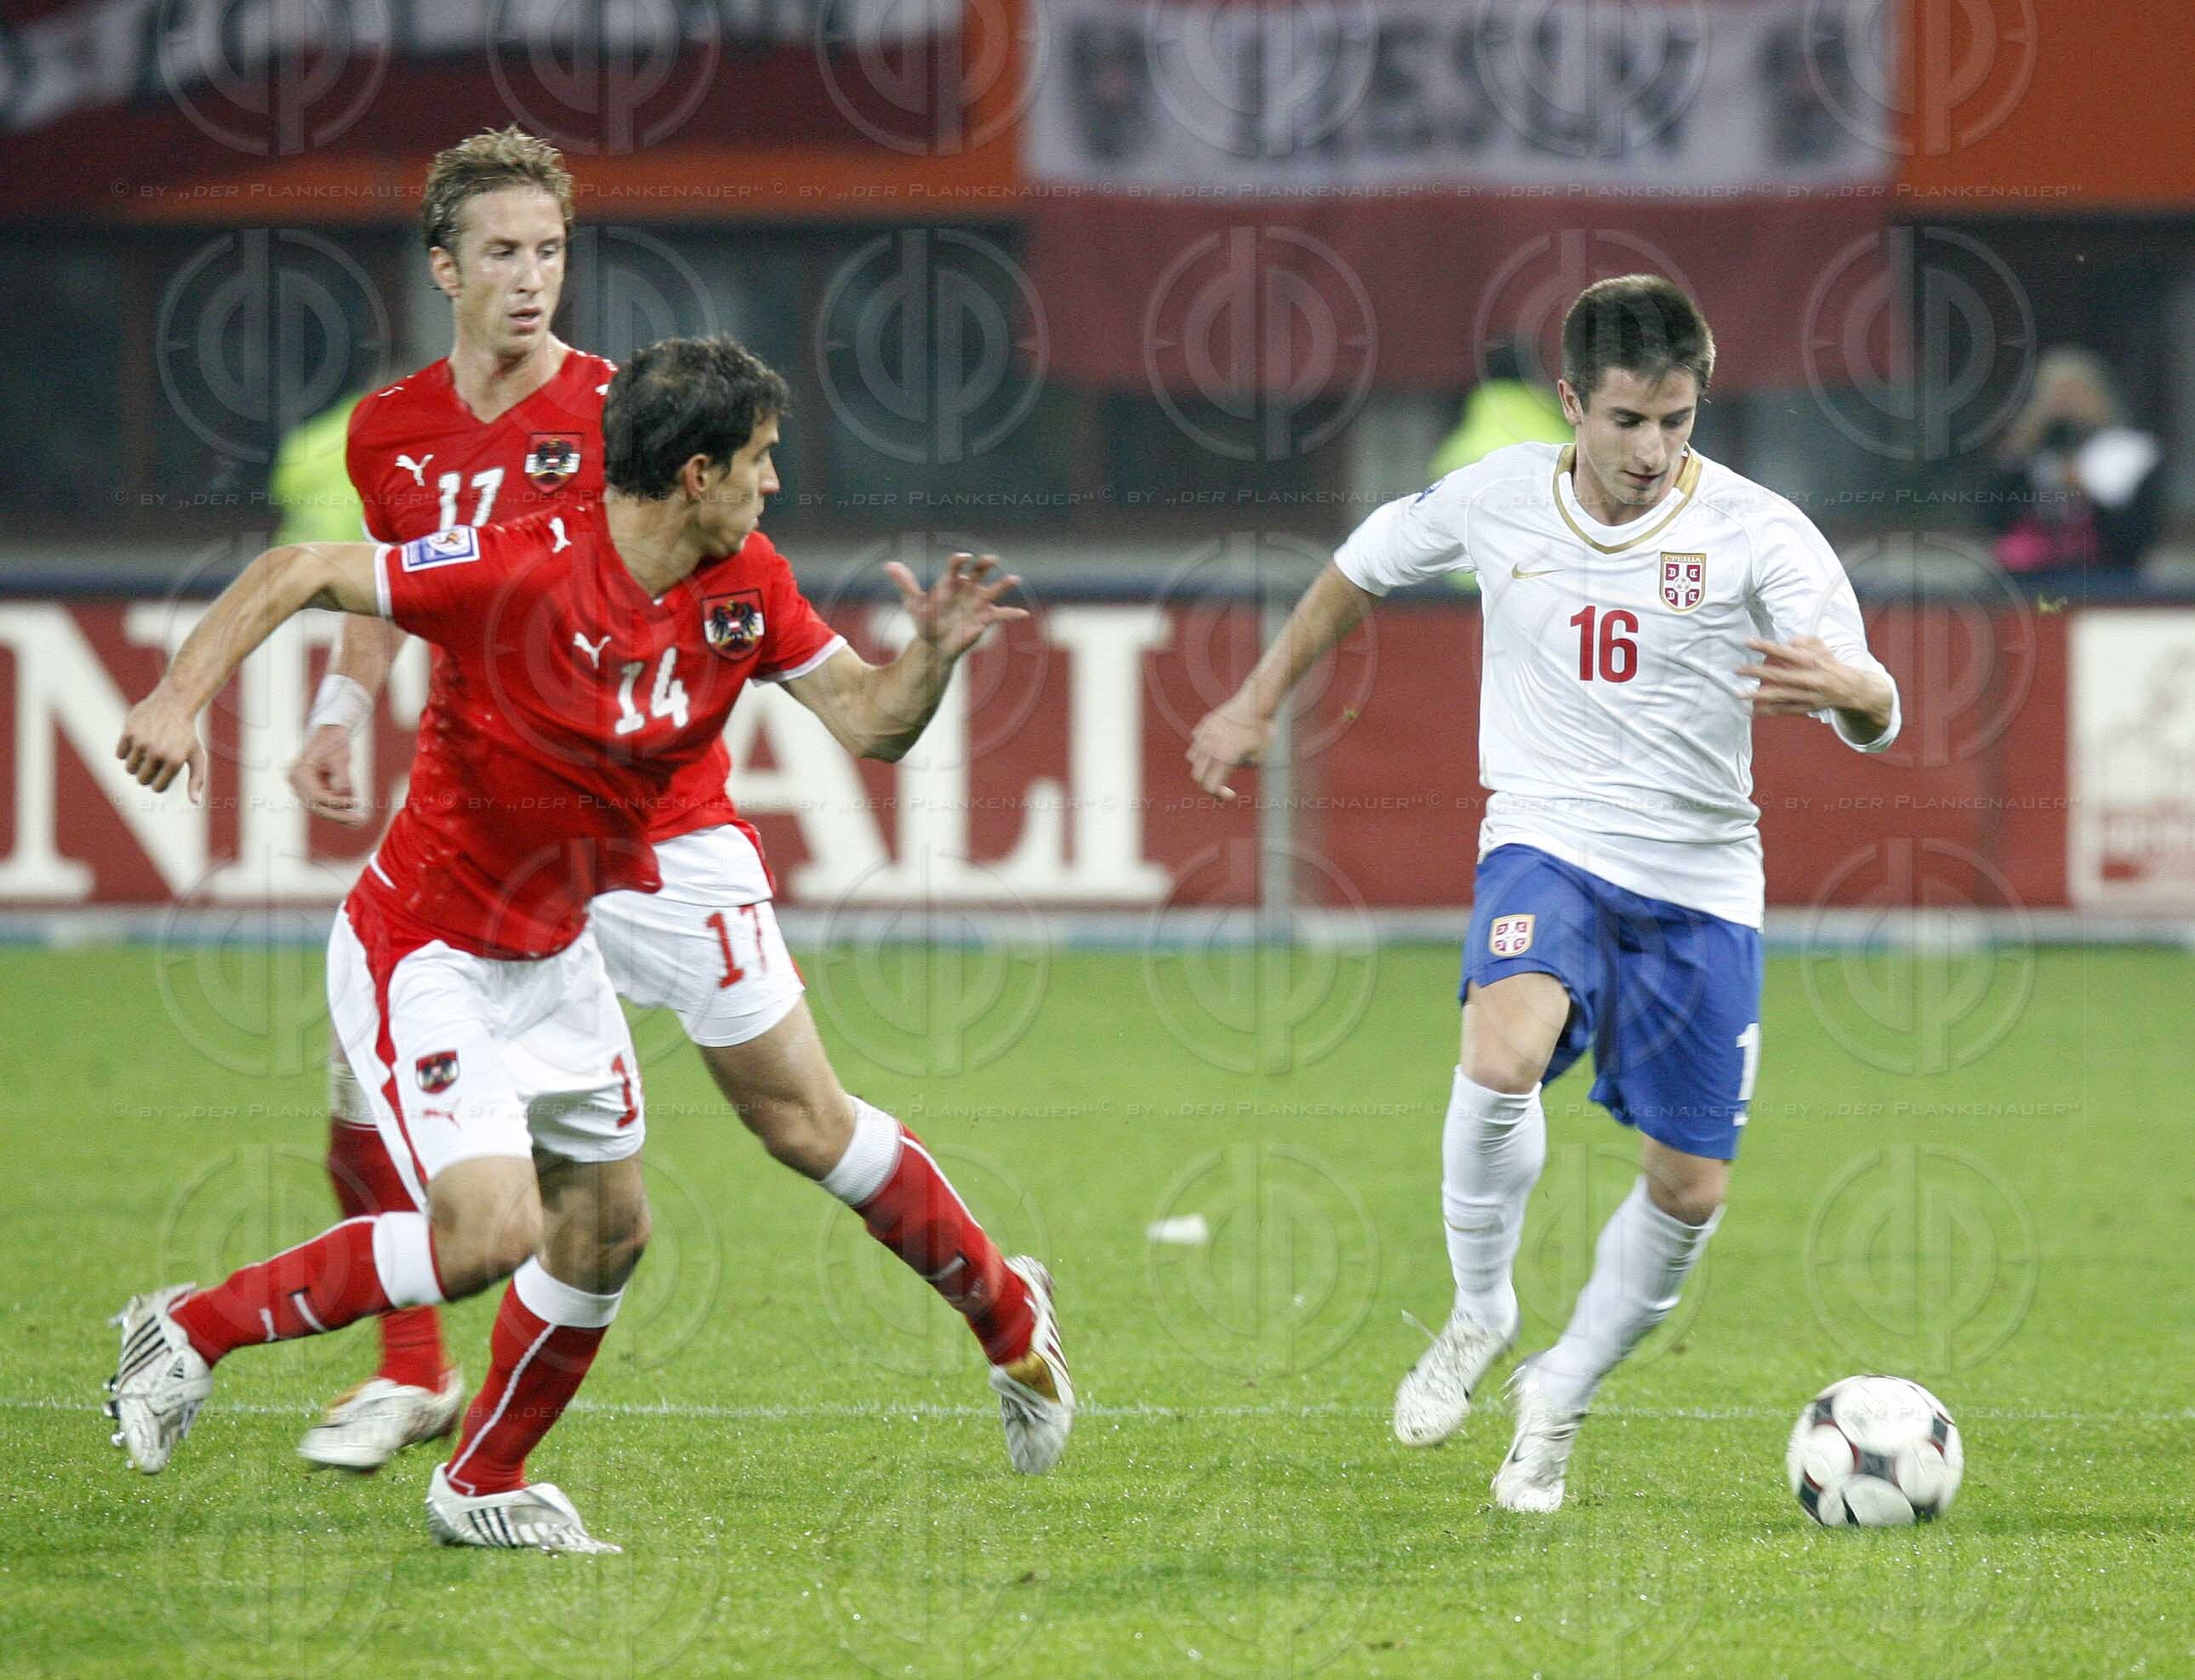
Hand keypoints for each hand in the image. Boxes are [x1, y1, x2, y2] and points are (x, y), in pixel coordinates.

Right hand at [116, 687, 205, 801]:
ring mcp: (141, 742)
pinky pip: (120, 754)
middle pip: (141, 780)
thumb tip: (196, 803)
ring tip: (148, 750)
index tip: (164, 772)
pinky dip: (127, 751)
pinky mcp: (128, 733)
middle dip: (147, 774)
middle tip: (155, 760)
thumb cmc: (186, 734)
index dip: (159, 782)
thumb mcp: (197, 756)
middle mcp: (157, 753)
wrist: (174, 704)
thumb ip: (197, 781)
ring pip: (129, 769)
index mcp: (174, 761)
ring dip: (137, 763)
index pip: (157, 788)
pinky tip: (138, 741)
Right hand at [288, 723, 366, 825]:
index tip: (355, 803)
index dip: (337, 803)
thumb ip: (342, 779)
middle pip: (317, 806)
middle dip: (339, 815)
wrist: (330, 731)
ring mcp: (301, 786)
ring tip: (358, 822)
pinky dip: (337, 808)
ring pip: (320, 807)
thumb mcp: (341, 758)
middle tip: (359, 821)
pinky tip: (352, 814)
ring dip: (339, 815)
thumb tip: (343, 796)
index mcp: (300, 773)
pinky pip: (323, 802)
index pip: (317, 797)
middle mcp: (296, 782)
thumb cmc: (334, 741)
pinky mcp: (310, 788)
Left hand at [886, 552, 1027, 660]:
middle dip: (985, 565)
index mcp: (950, 582)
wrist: (936, 644)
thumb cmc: (925, 621)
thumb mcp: (913, 604)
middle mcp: (968, 588)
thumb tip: (889, 565)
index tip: (962, 559)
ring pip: (994, 590)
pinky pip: (1001, 615)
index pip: (956, 566)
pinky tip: (1024, 614)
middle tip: (992, 558)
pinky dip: (1012, 614)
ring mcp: (978, 602)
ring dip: (1004, 584)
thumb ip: (905, 584)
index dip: (959, 561)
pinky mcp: (986, 618)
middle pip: (979, 572)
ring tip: (1014, 579)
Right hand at [1187, 705, 1270, 800]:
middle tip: (1220, 786)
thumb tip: (1234, 765)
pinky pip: (1197, 741)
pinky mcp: (1204, 724)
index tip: (1231, 795)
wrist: (1256, 702)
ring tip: (1218, 763)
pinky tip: (1217, 744)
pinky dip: (1204, 747)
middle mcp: (1211, 747)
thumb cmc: (1262, 731)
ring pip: (1193, 758)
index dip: (1219, 795)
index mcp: (1225, 758)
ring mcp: (1205, 734)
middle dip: (1208, 784)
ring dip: (1203, 765)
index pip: (1211, 786)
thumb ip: (1245, 766)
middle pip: (1198, 776)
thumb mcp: (1260, 756)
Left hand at [1736, 637, 1872, 717]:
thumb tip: (1787, 642)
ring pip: (1779, 696)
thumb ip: (1804, 641)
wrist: (1851, 690)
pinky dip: (1767, 712)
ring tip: (1738, 693)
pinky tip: (1750, 711)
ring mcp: (1806, 695)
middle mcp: (1808, 679)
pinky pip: (1783, 711)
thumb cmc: (1831, 665)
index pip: (1785, 651)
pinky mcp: (1804, 708)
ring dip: (1757, 695)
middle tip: (1736, 669)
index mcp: (1811, 661)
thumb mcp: (1822, 648)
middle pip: (1778, 675)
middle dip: (1756, 672)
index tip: (1747, 641)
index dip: (1766, 646)